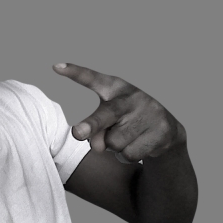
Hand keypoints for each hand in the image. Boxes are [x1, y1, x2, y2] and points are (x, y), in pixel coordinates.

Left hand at [53, 62, 185, 163]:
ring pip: (114, 142)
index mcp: (116, 87)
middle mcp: (132, 97)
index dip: (76, 73)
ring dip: (115, 147)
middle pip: (107, 114)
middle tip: (77, 134)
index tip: (56, 67)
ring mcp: (149, 113)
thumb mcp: (109, 120)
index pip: (93, 78)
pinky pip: (129, 154)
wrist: (166, 129)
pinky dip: (127, 155)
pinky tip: (138, 144)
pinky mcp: (161, 131)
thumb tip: (98, 147)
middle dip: (91, 125)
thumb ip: (97, 130)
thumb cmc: (127, 120)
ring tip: (128, 136)